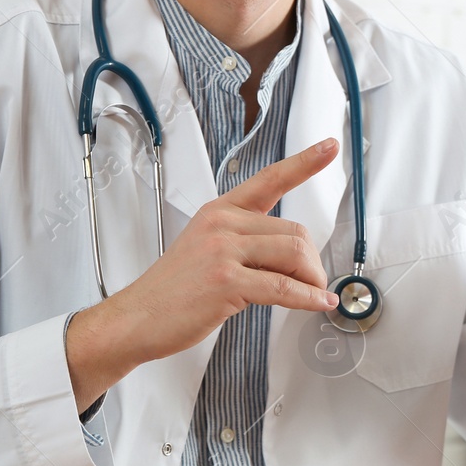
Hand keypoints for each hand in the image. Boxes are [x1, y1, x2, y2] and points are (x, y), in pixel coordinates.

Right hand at [65, 139, 340, 412]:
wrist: (136, 318)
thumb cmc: (172, 290)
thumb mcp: (205, 247)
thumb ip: (243, 240)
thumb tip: (290, 253)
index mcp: (220, 211)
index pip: (270, 179)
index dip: (304, 162)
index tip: (329, 147)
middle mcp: (223, 224)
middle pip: (295, 232)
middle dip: (311, 262)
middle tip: (312, 282)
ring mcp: (223, 251)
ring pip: (294, 254)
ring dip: (312, 279)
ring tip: (313, 293)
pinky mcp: (227, 282)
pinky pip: (284, 287)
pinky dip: (309, 297)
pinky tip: (318, 302)